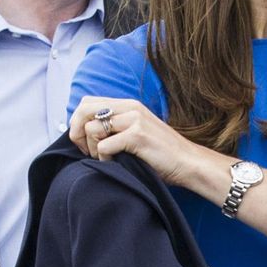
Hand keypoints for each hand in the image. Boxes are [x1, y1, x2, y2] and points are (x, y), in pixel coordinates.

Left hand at [69, 97, 200, 189]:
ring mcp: (134, 120)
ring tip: (107, 159)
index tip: (85, 143)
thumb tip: (86, 134)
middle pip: (84, 109)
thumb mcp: (137, 133)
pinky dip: (105, 159)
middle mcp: (130, 107)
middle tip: (86, 151)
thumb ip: (117, 127)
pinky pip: (104, 146)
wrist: (189, 163)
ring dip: (93, 149)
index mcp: (128, 105)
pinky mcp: (137, 136)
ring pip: (92, 129)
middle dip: (77, 133)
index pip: (88, 102)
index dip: (78, 122)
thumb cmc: (163, 155)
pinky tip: (116, 164)